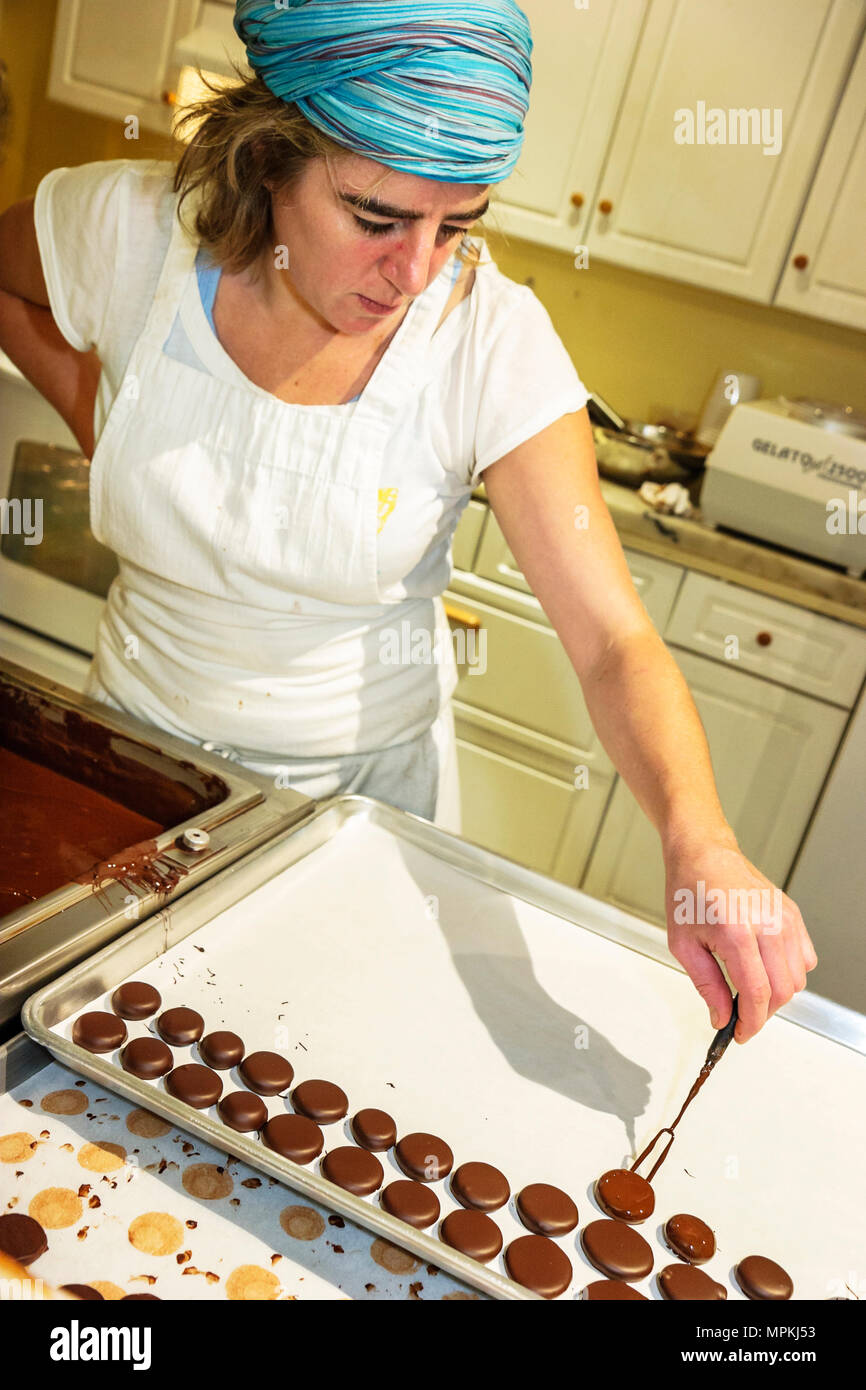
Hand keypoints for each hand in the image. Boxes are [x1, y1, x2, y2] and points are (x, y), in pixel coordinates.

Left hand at [663, 835, 817, 1042]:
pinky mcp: (792, 914)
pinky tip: (766, 969)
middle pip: (783, 991)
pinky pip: (804, 958)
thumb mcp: (683, 945)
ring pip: (798, 978)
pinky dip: (790, 972)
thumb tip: (723, 1018)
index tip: (740, 1034)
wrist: (703, 855)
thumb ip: (707, 986)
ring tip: (750, 990)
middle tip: (741, 1016)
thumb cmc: (688, 892)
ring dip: (777, 995)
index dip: (751, 1023)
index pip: (757, 994)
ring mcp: (784, 918)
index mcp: (736, 933)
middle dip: (762, 1013)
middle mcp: (767, 925)